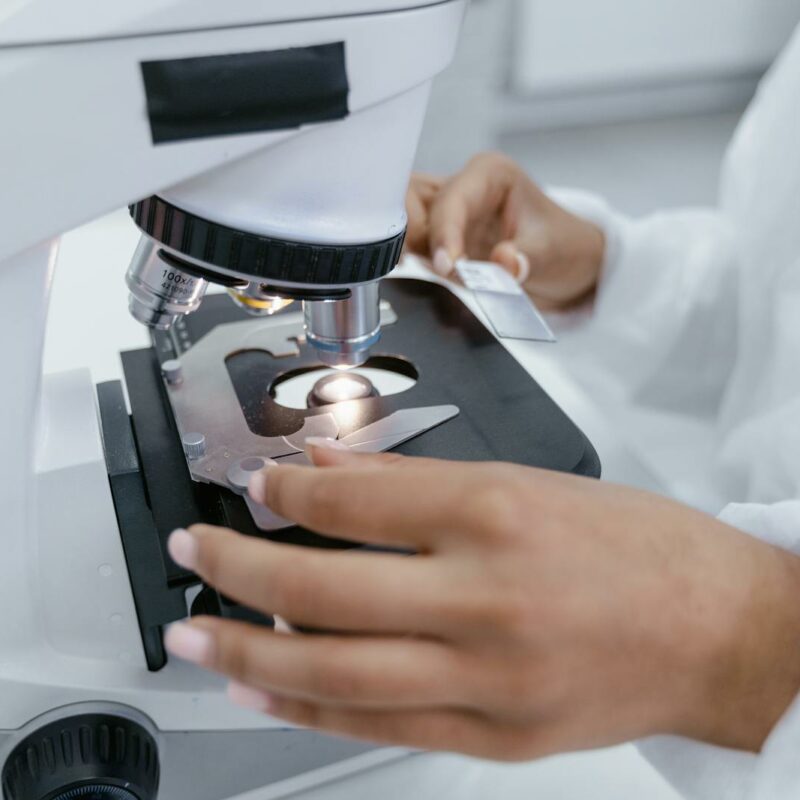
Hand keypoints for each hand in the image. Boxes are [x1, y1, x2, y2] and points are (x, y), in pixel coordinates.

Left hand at [165, 444, 799, 759]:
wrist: (717, 631)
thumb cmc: (634, 546)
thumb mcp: (530, 481)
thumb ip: (417, 481)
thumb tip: (330, 468)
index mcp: (497, 514)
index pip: (355, 501)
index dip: (286, 491)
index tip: (257, 485)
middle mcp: (485, 599)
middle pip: (324, 590)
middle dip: (237, 567)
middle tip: (191, 552)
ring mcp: (488, 681)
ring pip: (334, 674)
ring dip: (248, 654)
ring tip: (195, 638)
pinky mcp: (495, 739)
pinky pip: (379, 725)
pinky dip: (309, 709)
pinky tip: (264, 692)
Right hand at [405, 153, 605, 309]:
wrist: (568, 268)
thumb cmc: (563, 246)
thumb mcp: (553, 252)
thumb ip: (527, 259)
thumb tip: (504, 263)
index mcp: (490, 176)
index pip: (451, 198)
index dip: (444, 232)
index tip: (446, 266)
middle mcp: (462, 188)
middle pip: (410, 198)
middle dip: (410, 233)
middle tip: (418, 266)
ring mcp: (446, 215)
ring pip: (401, 219)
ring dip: (404, 248)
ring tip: (417, 275)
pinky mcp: (439, 241)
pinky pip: (410, 246)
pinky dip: (410, 263)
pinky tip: (417, 280)